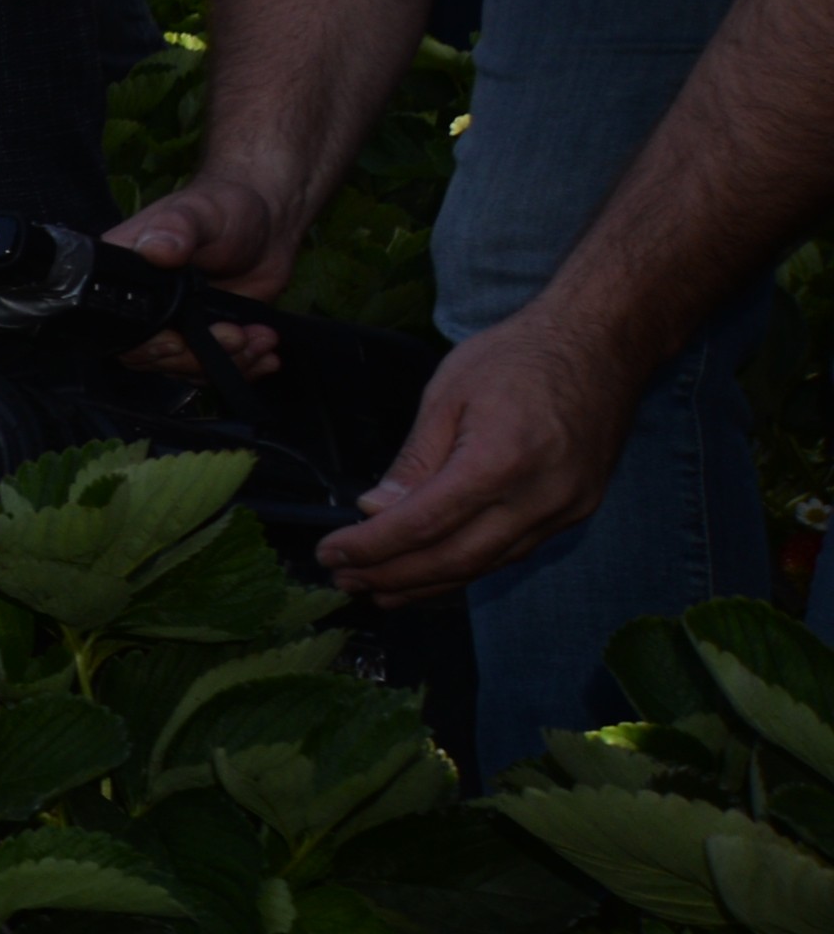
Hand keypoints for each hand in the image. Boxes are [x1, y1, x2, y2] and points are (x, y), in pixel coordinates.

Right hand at [99, 178, 295, 377]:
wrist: (268, 222)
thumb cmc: (225, 208)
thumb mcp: (199, 211)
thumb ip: (176, 228)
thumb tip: (156, 250)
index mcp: (125, 275)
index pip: (121, 326)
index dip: (148, 344)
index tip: (179, 342)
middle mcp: (144, 305)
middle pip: (152, 357)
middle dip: (197, 358)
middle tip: (236, 336)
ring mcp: (176, 324)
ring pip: (186, 368)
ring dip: (229, 363)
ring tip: (262, 340)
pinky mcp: (207, 336)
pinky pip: (214, 368)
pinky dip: (244, 367)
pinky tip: (266, 355)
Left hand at [320, 296, 648, 601]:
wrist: (601, 344)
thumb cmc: (518, 356)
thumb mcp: (447, 394)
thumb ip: (414, 460)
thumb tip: (374, 509)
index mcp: (500, 460)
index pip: (424, 524)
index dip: (372, 547)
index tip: (332, 554)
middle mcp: (540, 496)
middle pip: (455, 558)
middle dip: (394, 577)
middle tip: (347, 581)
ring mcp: (566, 509)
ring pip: (486, 565)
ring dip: (428, 583)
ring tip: (378, 589)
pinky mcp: (578, 511)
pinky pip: (513, 552)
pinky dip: (468, 566)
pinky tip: (432, 571)